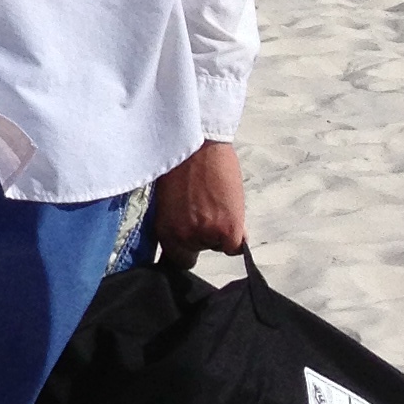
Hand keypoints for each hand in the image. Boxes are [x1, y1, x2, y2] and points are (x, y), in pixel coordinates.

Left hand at [154, 138, 244, 264]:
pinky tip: (231, 211)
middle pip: (199, 252)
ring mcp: (207, 235)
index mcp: (164, 231)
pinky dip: (238, 233)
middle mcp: (183, 237)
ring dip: (221, 230)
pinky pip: (237, 246)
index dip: (187, 250)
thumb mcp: (169, 199)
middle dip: (204, 238)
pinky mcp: (228, 230)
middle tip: (207, 212)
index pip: (177, 260)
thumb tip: (190, 234)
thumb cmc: (180, 163)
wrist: (198, 143)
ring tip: (217, 202)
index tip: (192, 243)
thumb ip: (178, 222)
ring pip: (220, 246)